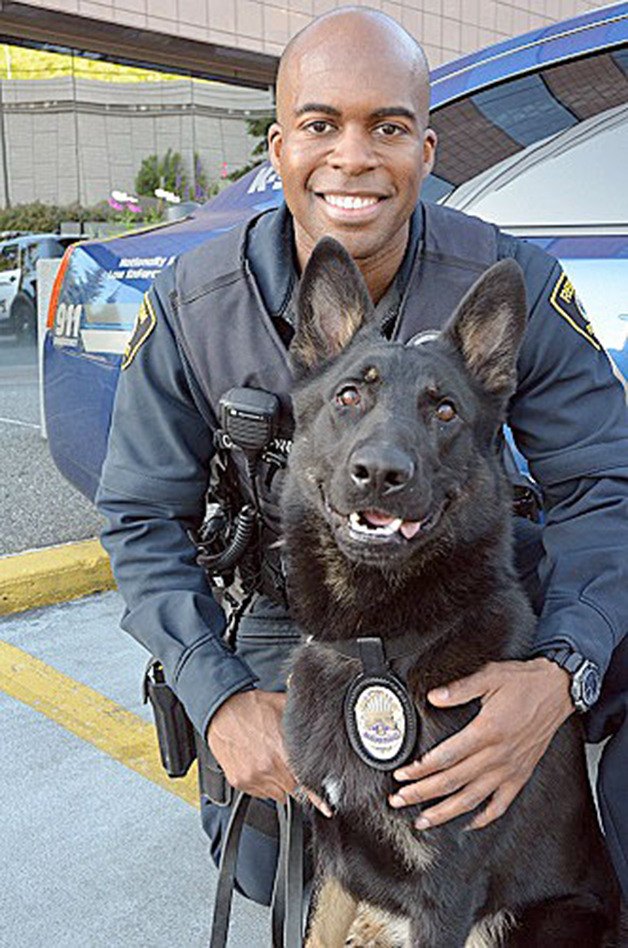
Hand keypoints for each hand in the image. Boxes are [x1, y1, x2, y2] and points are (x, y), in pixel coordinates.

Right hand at [206, 689, 330, 815]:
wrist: (221, 711)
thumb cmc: (252, 708)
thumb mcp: (284, 707)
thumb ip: (303, 722)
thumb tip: (322, 725)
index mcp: (282, 751)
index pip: (306, 784)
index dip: (318, 797)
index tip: (326, 808)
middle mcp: (268, 768)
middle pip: (293, 790)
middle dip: (295, 780)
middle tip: (287, 763)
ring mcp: (252, 777)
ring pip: (277, 794)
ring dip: (279, 783)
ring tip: (271, 761)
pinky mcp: (240, 782)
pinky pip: (259, 793)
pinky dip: (263, 783)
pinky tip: (259, 765)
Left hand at [388, 659, 572, 829]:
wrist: (558, 691)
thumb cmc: (524, 683)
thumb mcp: (490, 676)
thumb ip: (460, 688)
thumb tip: (433, 697)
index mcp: (487, 731)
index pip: (445, 757)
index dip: (420, 769)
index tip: (402, 774)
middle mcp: (497, 755)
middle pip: (452, 782)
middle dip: (421, 793)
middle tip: (398, 800)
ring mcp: (509, 769)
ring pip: (472, 799)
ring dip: (444, 813)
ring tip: (423, 821)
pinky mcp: (520, 775)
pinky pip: (500, 804)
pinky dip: (483, 818)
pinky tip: (468, 824)